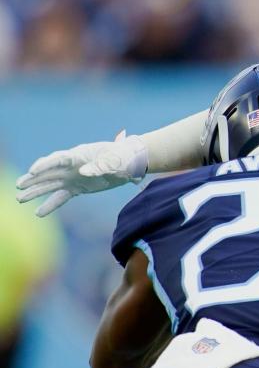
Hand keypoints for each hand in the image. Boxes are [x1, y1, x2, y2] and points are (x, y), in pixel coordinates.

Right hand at [15, 133, 147, 216]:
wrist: (131, 162)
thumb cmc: (123, 157)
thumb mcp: (114, 161)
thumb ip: (100, 166)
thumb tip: (84, 172)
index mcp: (79, 155)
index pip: (57, 159)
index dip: (44, 165)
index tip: (32, 171)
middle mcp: (72, 166)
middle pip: (49, 172)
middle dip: (33, 179)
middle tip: (19, 186)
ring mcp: (73, 177)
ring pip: (51, 185)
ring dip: (35, 191)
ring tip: (19, 199)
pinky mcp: (77, 188)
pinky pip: (61, 197)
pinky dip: (50, 204)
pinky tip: (38, 213)